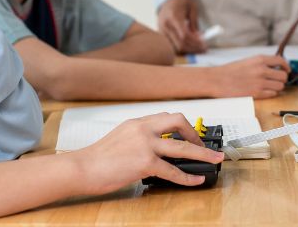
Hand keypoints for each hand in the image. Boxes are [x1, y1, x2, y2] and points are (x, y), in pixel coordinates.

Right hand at [71, 113, 222, 193]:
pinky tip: (196, 180)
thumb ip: (138, 137)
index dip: (183, 126)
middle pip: (179, 122)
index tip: (191, 135)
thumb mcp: (119, 138)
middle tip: (204, 146)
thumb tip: (156, 147)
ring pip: (182, 146)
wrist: (82, 168)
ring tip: (215, 158)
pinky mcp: (145, 162)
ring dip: (203, 152)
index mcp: (137, 122)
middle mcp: (143, 129)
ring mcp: (145, 145)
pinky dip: (188, 177)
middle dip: (196, 133)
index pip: (166, 117)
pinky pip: (173, 170)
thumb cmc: (98, 158)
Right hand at [157, 0, 206, 53]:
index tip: (204, 44)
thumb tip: (198, 37)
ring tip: (197, 48)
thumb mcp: (192, 7)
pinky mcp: (161, 35)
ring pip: (175, 48)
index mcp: (173, 17)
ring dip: (187, 50)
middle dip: (193, 48)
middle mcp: (165, 26)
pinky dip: (181, 49)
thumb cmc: (182, 2)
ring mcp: (161, 31)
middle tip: (203, 48)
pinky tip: (189, 46)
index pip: (184, 35)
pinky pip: (171, 47)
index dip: (195, 42)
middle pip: (180, 44)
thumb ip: (195, 22)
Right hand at [207, 55, 289, 98]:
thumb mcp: (247, 61)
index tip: (286, 70)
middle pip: (283, 75)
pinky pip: (273, 94)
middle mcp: (262, 70)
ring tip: (270, 87)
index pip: (281, 61)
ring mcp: (260, 82)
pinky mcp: (256, 93)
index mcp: (259, 59)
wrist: (217, 80)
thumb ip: (261, 63)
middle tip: (276, 81)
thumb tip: (275, 67)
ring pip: (280, 86)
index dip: (286, 66)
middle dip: (281, 79)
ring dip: (277, 87)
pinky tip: (264, 92)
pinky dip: (271, 93)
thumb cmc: (230, 71)